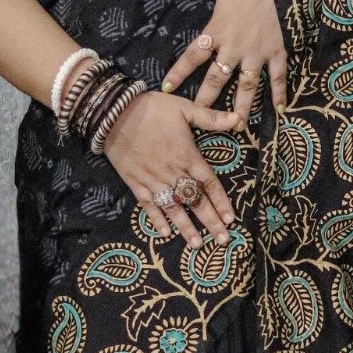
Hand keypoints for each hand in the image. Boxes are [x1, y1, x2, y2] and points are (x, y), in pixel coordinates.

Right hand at [104, 90, 238, 247]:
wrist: (113, 112)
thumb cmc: (151, 108)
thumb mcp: (184, 108)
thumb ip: (211, 117)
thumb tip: (239, 119)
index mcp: (188, 156)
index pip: (210, 184)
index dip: (221, 203)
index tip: (231, 219)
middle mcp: (173, 172)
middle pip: (196, 202)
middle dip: (210, 222)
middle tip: (223, 240)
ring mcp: (153, 180)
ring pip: (174, 208)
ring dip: (186, 227)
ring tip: (197, 244)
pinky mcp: (135, 182)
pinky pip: (148, 205)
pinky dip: (156, 219)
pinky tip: (165, 233)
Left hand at [160, 0, 287, 117]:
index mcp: (218, 31)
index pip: (193, 56)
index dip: (179, 72)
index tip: (167, 89)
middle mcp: (235, 48)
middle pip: (217, 79)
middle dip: (207, 99)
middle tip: (199, 116)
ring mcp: (257, 54)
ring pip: (247, 86)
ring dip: (242, 107)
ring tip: (237, 126)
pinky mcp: (276, 53)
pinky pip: (277, 77)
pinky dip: (280, 93)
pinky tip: (280, 110)